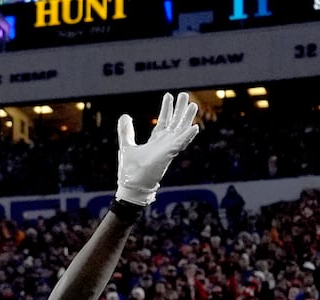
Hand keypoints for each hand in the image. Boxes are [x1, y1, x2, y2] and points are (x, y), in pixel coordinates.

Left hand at [115, 91, 199, 205]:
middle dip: (179, 109)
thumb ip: (126, 131)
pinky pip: (181, 144)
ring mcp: (168, 149)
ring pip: (181, 131)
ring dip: (187, 119)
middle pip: (175, 123)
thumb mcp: (127, 145)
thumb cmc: (131, 171)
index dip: (166, 108)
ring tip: (192, 105)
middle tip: (185, 94)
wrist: (132, 186)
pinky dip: (188, 136)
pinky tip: (195, 126)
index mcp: (156, 141)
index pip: (164, 121)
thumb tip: (125, 116)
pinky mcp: (169, 155)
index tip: (169, 95)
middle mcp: (164, 144)